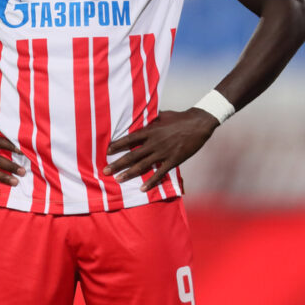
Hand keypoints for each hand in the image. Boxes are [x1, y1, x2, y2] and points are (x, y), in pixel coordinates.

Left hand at [103, 108, 218, 191]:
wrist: (198, 124)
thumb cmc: (179, 117)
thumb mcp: (162, 115)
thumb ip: (150, 121)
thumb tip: (141, 120)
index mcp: (150, 131)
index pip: (129, 139)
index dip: (117, 145)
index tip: (107, 151)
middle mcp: (154, 143)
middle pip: (132, 155)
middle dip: (117, 163)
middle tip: (105, 171)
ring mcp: (163, 152)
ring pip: (142, 165)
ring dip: (129, 173)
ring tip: (118, 180)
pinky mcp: (173, 160)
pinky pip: (159, 173)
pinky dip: (150, 182)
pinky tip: (142, 189)